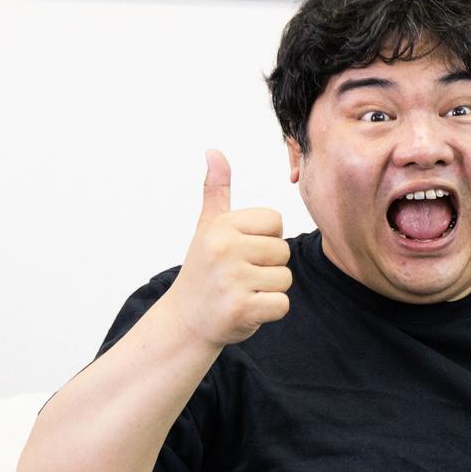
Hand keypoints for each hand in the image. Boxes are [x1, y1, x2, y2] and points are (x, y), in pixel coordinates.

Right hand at [167, 149, 292, 346]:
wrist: (185, 320)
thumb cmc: (203, 271)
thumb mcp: (207, 227)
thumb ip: (215, 191)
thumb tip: (214, 151)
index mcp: (221, 225)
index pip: (275, 221)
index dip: (266, 238)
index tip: (243, 251)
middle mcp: (225, 249)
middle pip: (283, 251)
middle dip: (269, 266)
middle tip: (241, 276)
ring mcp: (232, 280)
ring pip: (285, 279)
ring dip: (269, 290)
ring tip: (243, 291)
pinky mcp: (241, 308)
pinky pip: (282, 304)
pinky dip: (270, 311)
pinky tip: (247, 308)